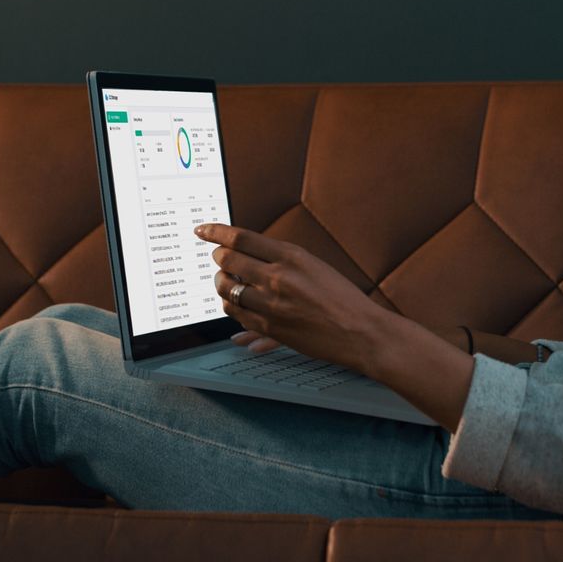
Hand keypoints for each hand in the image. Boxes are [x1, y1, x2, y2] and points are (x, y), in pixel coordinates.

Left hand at [195, 222, 385, 372]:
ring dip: (220, 283)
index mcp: (292, 256)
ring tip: (225, 281)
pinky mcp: (269, 328)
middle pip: (229, 260)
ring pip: (226, 289)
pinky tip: (236, 303)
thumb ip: (283, 259)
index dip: (216, 232)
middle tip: (218, 258)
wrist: (360, 331)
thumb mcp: (315, 266)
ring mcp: (271, 304)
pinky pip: (236, 314)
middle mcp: (278, 277)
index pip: (242, 238)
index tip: (202, 230)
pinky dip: (231, 306)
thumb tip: (250, 251)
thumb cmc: (342, 297)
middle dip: (218, 258)